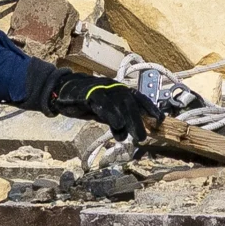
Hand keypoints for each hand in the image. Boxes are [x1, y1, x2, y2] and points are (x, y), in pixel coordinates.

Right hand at [31, 63, 161, 141]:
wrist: (63, 90)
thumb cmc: (86, 100)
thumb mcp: (103, 112)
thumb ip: (114, 120)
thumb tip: (124, 134)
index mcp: (120, 90)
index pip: (139, 98)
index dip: (150, 108)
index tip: (160, 120)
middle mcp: (115, 87)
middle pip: (131, 103)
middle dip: (139, 120)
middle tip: (142, 138)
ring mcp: (103, 89)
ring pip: (120, 103)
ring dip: (129, 120)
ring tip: (134, 136)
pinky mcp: (90, 92)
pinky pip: (103, 103)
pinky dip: (111, 113)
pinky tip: (117, 124)